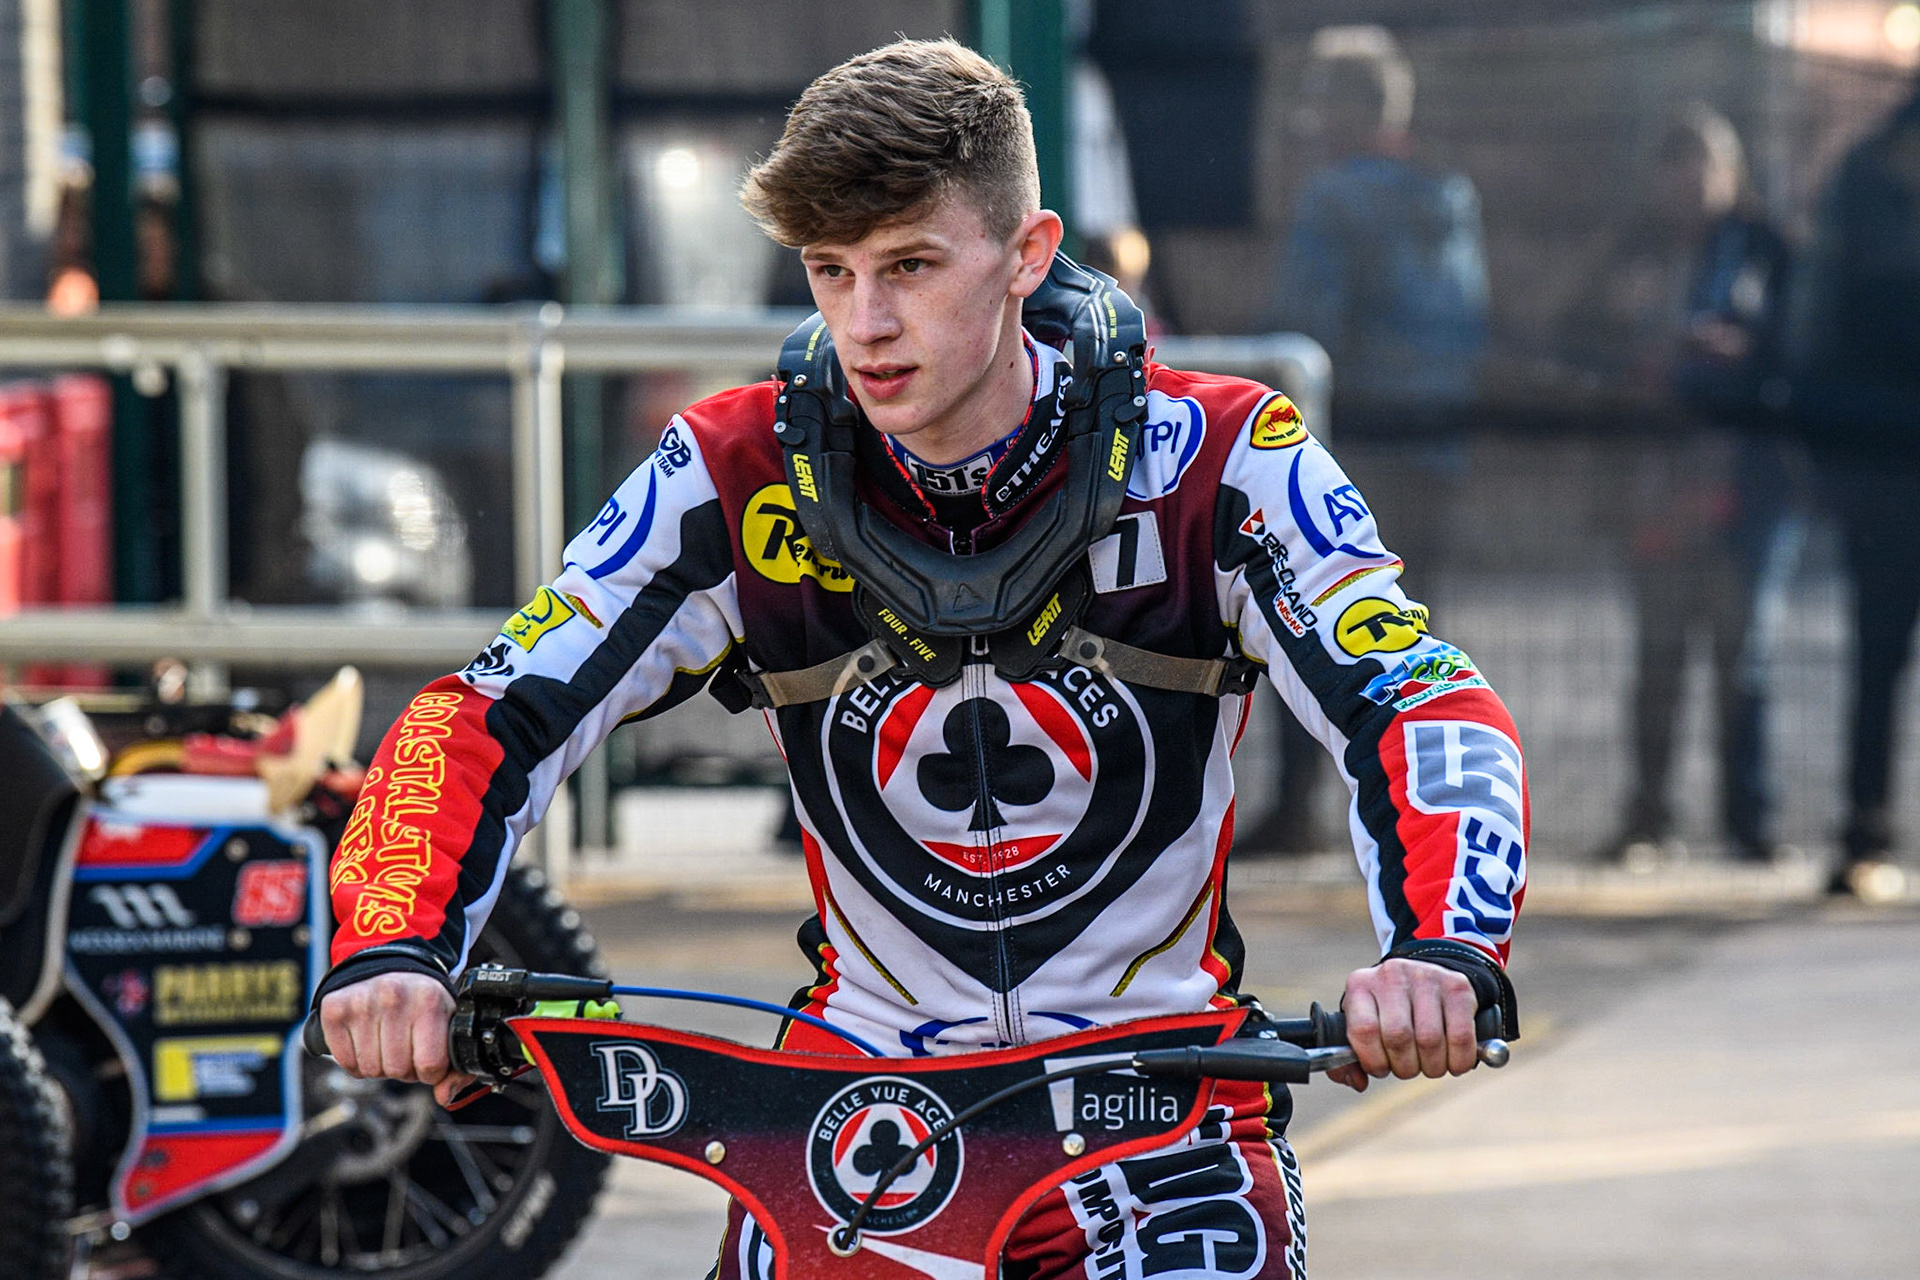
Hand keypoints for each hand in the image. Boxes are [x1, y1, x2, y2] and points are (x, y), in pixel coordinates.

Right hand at [319, 971, 474, 1106]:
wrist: (392, 967)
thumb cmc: (424, 1003)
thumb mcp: (449, 1025)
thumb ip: (457, 1067)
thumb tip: (445, 1096)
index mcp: (429, 1001)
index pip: (430, 1065)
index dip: (430, 1072)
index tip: (428, 1056)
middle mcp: (394, 997)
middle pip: (398, 1070)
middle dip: (404, 1068)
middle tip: (405, 1047)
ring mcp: (361, 1002)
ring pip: (371, 1070)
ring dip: (380, 1066)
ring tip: (387, 1042)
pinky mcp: (335, 1009)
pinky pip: (346, 1063)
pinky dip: (357, 1062)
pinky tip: (367, 1042)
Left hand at [1325, 958, 1478, 1092]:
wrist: (1426, 976)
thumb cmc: (1389, 1011)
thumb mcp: (1362, 1024)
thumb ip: (1349, 1059)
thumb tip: (1357, 1083)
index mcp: (1361, 986)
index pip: (1364, 1030)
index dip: (1374, 1061)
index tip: (1381, 1069)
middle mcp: (1392, 976)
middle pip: (1398, 1037)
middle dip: (1404, 1067)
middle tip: (1408, 1067)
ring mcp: (1427, 977)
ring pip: (1430, 1040)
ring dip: (1431, 1066)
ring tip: (1429, 1064)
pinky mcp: (1457, 986)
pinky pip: (1460, 1036)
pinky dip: (1458, 1060)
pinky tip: (1452, 1061)